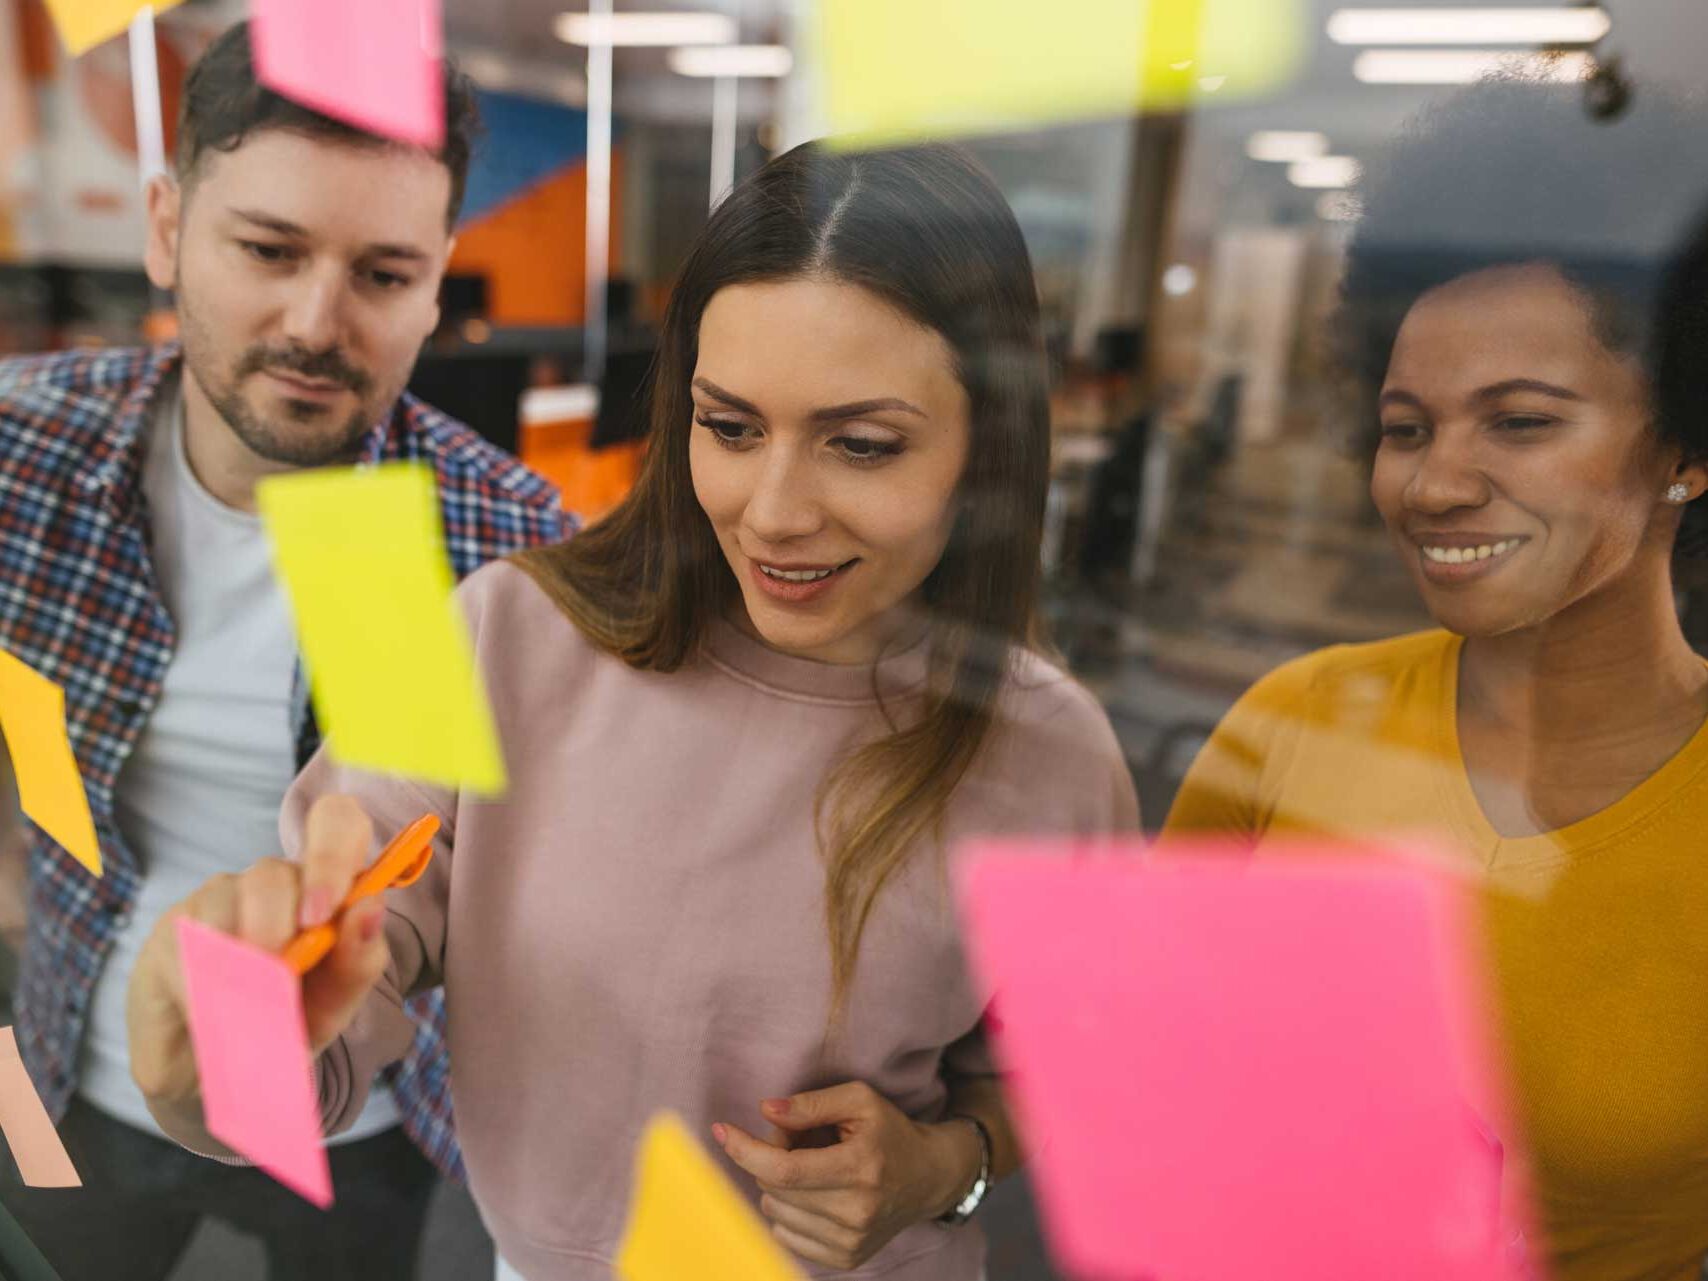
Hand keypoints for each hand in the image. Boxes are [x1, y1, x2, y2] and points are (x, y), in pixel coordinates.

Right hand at [127, 795, 390, 1109]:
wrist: (215, 1069)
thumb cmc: (286, 1023)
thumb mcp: (334, 1004)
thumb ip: (359, 959)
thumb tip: (369, 908)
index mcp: (327, 888)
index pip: (338, 822)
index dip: (333, 854)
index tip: (322, 914)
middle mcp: (276, 881)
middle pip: (276, 871)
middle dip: (278, 923)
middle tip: (277, 972)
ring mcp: (221, 896)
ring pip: (230, 900)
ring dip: (241, 960)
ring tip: (246, 1005)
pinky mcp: (176, 922)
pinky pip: (190, 937)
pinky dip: (206, 981)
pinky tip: (210, 1010)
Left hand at [714, 1081, 980, 1270]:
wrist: (928, 1177)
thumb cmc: (889, 1132)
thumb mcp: (858, 1100)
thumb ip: (810, 1103)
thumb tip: (764, 1110)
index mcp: (860, 1167)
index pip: (785, 1169)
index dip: (746, 1151)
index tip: (722, 1130)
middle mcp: (856, 1211)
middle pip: (775, 1189)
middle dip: (769, 1158)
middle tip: (795, 1140)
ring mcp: (851, 1241)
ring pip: (775, 1213)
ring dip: (778, 1186)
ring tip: (811, 1167)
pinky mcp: (846, 1259)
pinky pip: (785, 1236)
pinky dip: (788, 1211)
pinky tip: (814, 1194)